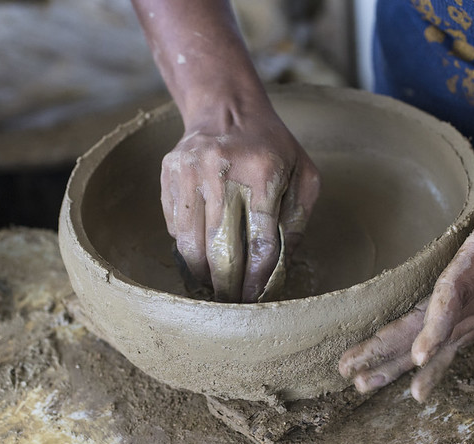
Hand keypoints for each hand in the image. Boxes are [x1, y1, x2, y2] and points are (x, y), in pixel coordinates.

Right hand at [161, 99, 319, 301]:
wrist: (226, 109)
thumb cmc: (272, 148)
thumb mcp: (303, 175)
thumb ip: (296, 220)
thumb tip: (279, 267)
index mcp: (264, 171)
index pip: (260, 241)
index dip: (257, 278)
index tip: (255, 299)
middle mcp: (222, 170)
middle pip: (221, 249)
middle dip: (227, 285)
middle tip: (232, 303)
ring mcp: (190, 172)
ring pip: (191, 244)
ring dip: (202, 274)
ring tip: (213, 287)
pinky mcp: (169, 176)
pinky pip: (175, 228)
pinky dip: (187, 249)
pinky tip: (200, 256)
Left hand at [339, 137, 473, 400]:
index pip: (458, 292)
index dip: (439, 322)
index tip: (418, 354)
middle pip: (431, 328)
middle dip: (391, 351)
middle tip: (350, 371)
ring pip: (435, 343)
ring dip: (396, 364)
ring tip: (360, 384)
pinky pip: (451, 346)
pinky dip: (430, 369)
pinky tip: (411, 391)